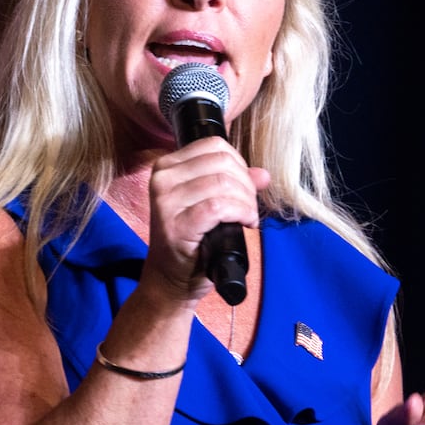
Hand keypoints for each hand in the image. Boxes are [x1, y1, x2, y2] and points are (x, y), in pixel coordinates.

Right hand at [144, 137, 269, 300]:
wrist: (169, 279)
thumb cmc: (190, 241)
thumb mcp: (209, 205)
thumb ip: (234, 184)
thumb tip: (263, 175)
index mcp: (166, 167)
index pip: (214, 145)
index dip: (239, 164)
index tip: (244, 187)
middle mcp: (162, 179)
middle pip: (222, 162)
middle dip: (246, 185)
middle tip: (249, 207)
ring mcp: (166, 202)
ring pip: (223, 183)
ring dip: (246, 201)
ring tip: (248, 217)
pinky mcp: (177, 225)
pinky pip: (220, 207)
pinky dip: (241, 213)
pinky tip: (245, 223)